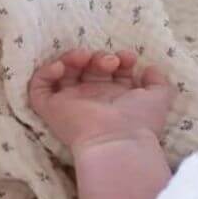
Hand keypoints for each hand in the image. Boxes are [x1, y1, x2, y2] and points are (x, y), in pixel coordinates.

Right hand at [28, 49, 173, 150]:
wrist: (117, 141)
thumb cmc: (138, 121)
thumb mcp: (158, 97)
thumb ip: (158, 81)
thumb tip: (148, 69)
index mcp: (116, 98)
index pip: (112, 72)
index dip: (120, 60)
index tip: (128, 59)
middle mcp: (92, 99)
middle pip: (88, 69)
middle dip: (100, 57)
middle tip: (109, 62)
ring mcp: (70, 103)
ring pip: (64, 72)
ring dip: (73, 57)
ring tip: (85, 58)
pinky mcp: (51, 108)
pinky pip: (38, 86)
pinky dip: (46, 71)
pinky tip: (62, 67)